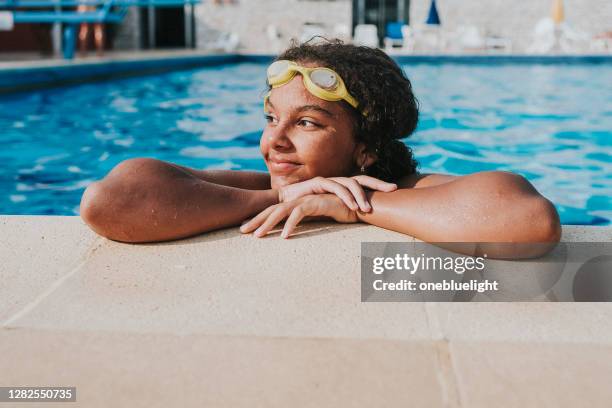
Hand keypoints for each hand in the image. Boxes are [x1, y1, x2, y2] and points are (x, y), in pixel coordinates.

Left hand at [240, 194, 358, 238]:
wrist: (358, 204)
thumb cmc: (338, 212)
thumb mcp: (317, 219)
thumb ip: (304, 222)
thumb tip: (290, 232)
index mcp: (296, 204)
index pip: (272, 212)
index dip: (258, 220)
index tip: (245, 230)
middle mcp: (298, 201)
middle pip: (271, 210)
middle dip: (256, 221)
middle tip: (241, 232)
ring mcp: (306, 200)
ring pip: (281, 211)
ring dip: (268, 224)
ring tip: (258, 237)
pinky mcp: (316, 203)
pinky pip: (300, 213)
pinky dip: (291, 224)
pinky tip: (284, 236)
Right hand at [278, 175, 396, 211]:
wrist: (285, 201)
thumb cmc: (307, 207)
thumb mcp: (329, 209)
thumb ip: (343, 212)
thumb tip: (362, 219)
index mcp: (343, 186)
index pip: (365, 183)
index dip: (380, 185)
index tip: (396, 190)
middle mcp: (338, 180)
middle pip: (362, 178)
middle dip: (378, 183)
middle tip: (393, 189)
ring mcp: (329, 180)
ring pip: (350, 183)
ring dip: (361, 196)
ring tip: (368, 209)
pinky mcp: (318, 182)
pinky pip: (335, 187)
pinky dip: (345, 197)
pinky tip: (352, 206)